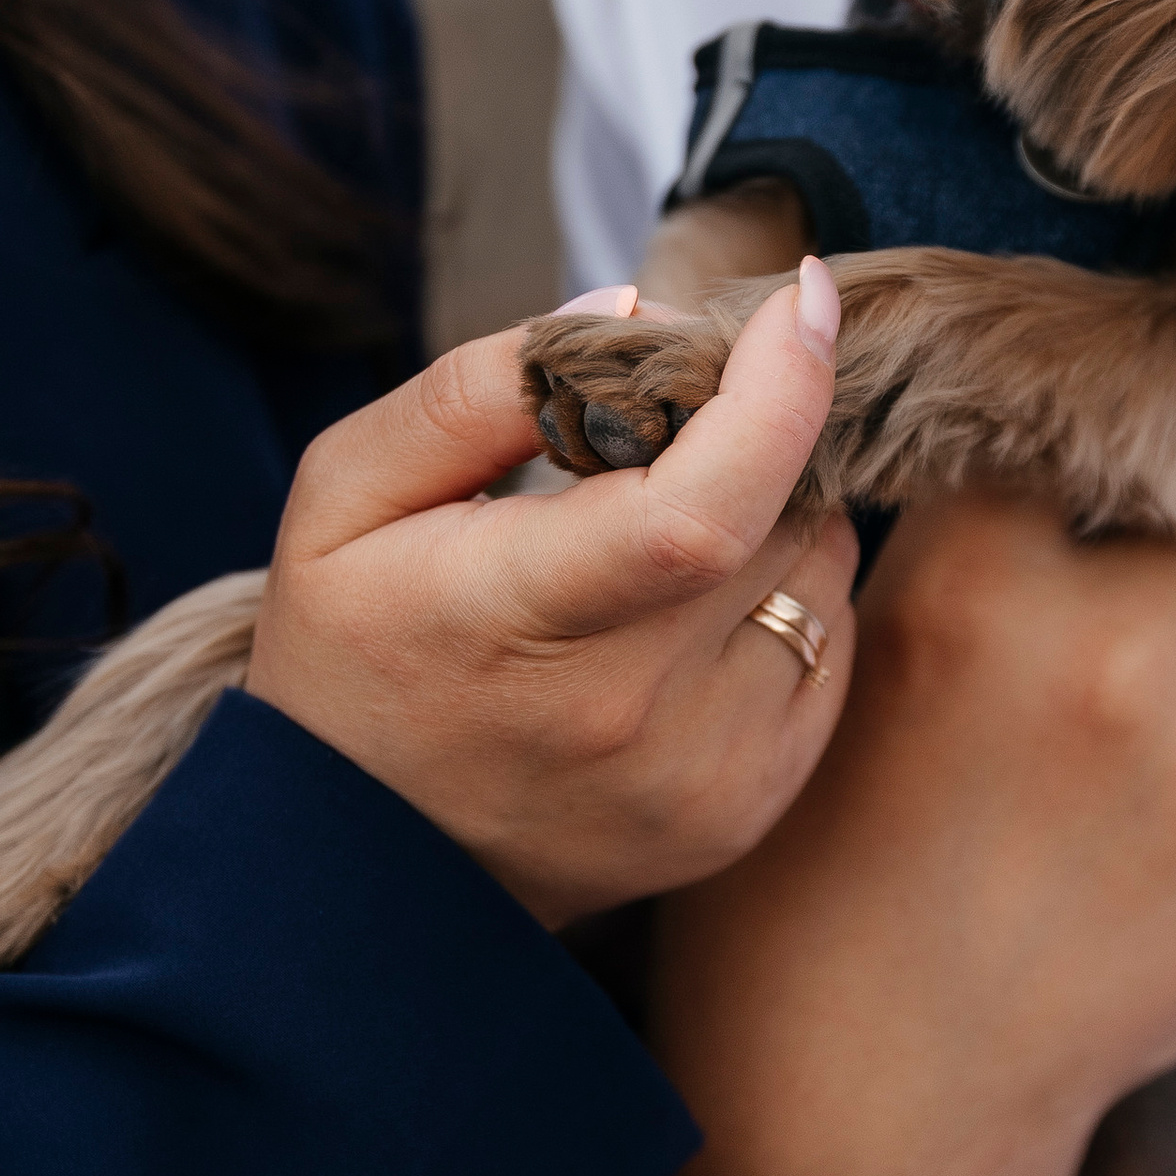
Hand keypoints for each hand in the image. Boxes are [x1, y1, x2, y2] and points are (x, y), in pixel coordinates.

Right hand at [245, 269, 855, 932]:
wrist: (357, 874)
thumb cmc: (349, 655)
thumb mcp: (345, 499)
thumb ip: (474, 394)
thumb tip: (628, 310)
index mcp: (514, 621)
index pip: (700, 511)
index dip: (778, 392)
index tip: (797, 301)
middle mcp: (625, 716)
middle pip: (776, 519)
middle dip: (756, 432)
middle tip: (679, 421)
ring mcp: (698, 777)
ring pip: (819, 580)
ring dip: (777, 515)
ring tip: (671, 523)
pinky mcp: (745, 811)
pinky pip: (830, 654)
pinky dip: (786, 597)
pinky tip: (695, 607)